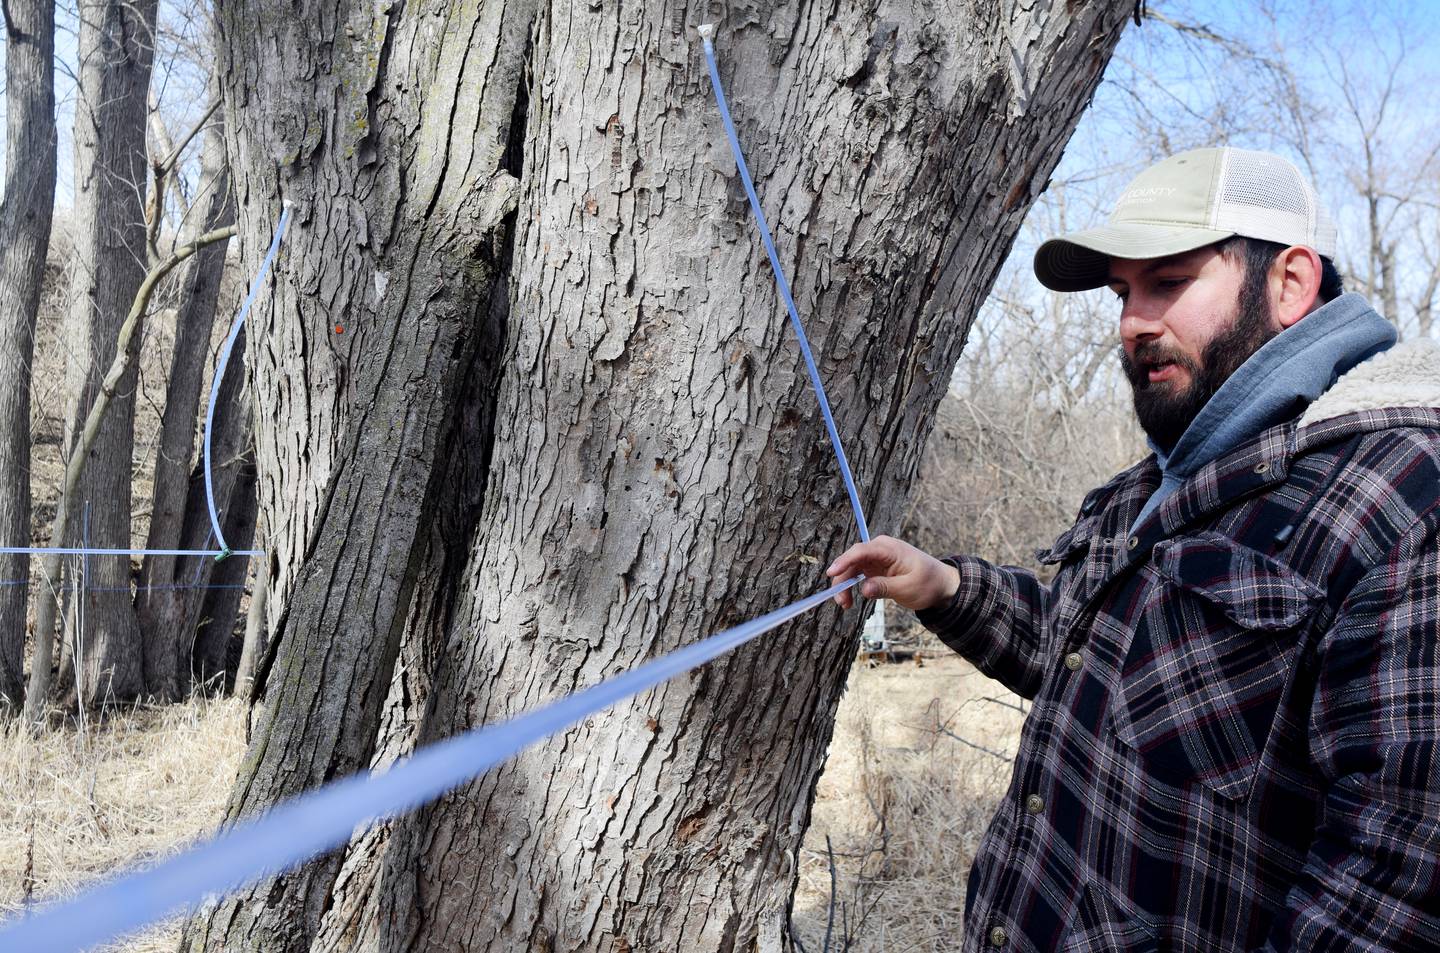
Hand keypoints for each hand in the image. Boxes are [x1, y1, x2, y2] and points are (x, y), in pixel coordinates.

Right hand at [825, 535, 960, 610]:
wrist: (940, 585)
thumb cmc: (927, 583)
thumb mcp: (908, 588)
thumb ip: (885, 587)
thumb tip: (864, 588)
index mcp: (889, 548)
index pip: (862, 551)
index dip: (845, 561)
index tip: (832, 572)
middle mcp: (879, 549)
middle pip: (852, 560)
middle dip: (842, 579)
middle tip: (840, 601)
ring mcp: (876, 558)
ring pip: (851, 568)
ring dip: (845, 585)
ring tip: (845, 605)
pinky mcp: (875, 568)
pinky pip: (857, 574)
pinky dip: (851, 586)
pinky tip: (850, 599)